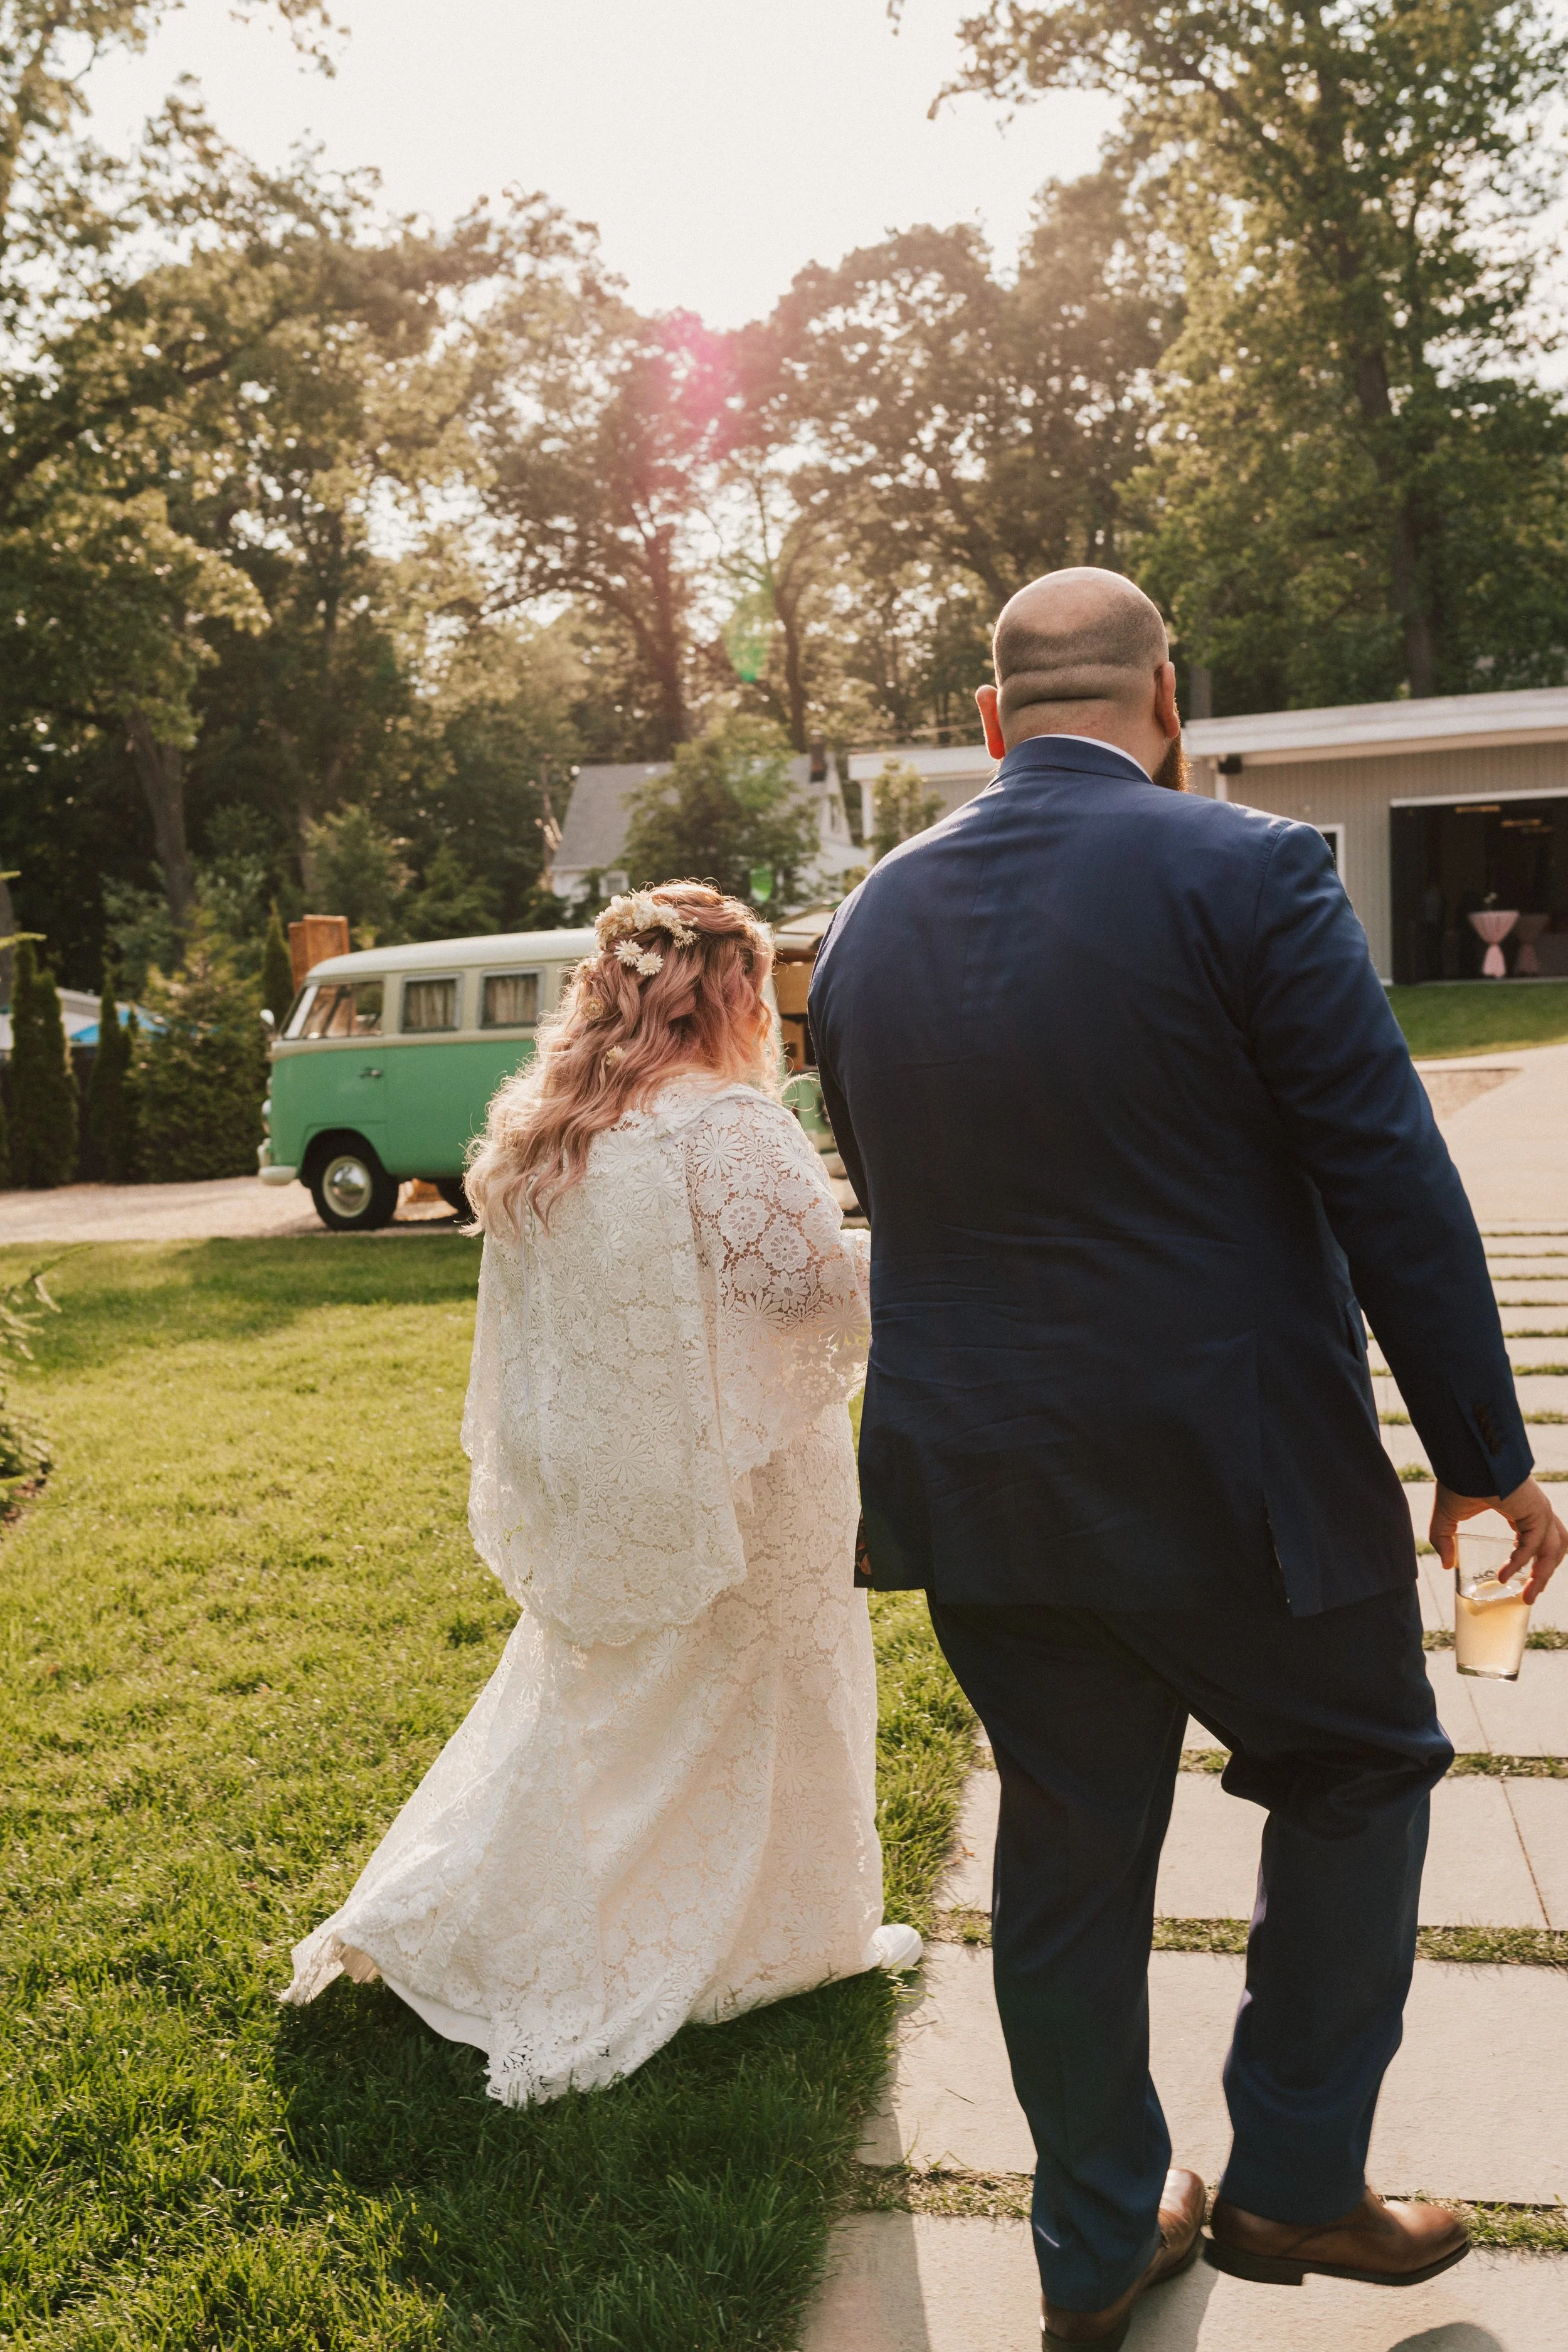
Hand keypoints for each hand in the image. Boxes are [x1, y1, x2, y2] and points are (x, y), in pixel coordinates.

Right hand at [1431, 1476, 1566, 1602]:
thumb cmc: (1458, 1479)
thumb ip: (1444, 1539)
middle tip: (1527, 1599)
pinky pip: (1533, 1543)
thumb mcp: (1448, 1516)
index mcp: (1522, 1510)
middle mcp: (1536, 1511)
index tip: (1519, 1585)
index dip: (1531, 1564)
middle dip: (1542, 1577)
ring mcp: (1539, 1510)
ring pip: (1552, 1549)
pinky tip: (1505, 1575)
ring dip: (1542, 1575)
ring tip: (1527, 1596)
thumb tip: (1447, 1565)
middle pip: (1551, 1549)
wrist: (1464, 1459)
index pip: (1537, 1541)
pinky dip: (1521, 1562)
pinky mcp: (1536, 1510)